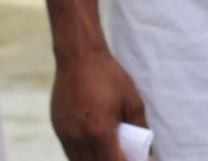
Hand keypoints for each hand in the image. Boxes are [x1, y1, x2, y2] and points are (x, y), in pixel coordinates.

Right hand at [51, 44, 147, 160]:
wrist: (78, 56)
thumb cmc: (109, 76)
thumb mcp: (133, 101)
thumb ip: (141, 129)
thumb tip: (149, 152)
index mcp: (100, 131)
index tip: (137, 159)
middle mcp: (80, 138)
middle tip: (124, 154)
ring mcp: (66, 135)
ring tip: (110, 150)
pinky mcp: (58, 130)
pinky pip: (71, 153)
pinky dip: (84, 156)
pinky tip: (95, 148)